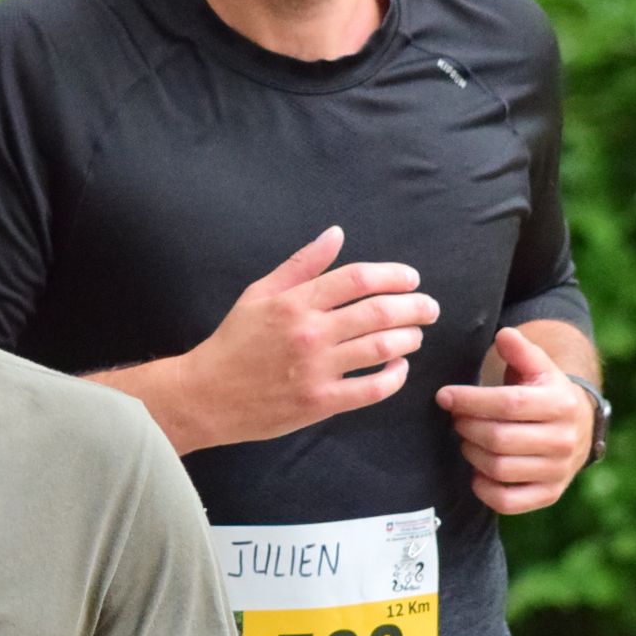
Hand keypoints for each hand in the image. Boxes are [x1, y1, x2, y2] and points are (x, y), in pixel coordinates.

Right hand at [182, 226, 439, 447]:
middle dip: (413, 307)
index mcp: (295, 302)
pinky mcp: (320, 402)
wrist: (206, 396)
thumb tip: (336, 234)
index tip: (411, 278)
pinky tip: (398, 368)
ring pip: (380, 348)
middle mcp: (309, 332)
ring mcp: (316, 369)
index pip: (357, 278)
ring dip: (408, 338)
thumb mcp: (259, 294)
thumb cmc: (233, 342)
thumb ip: (301, 264)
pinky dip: (393, 377)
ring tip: (415, 335)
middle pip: (377, 311)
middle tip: (429, 308)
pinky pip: (370, 389)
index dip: (392, 275)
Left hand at [435, 327, 592, 515]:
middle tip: (456, 419)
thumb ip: (521, 351)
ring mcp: (558, 471)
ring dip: (472, 453)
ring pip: (498, 468)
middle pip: (499, 438)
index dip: (470, 400)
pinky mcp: (549, 495)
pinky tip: (476, 471)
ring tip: (466, 439)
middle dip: (467, 427)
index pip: (508, 404)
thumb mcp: (539, 368)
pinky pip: (507, 501)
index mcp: (562, 404)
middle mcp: (564, 440)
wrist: (576, 430)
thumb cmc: (545, 395)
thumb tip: (504, 335)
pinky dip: (483, 488)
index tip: (444, 396)